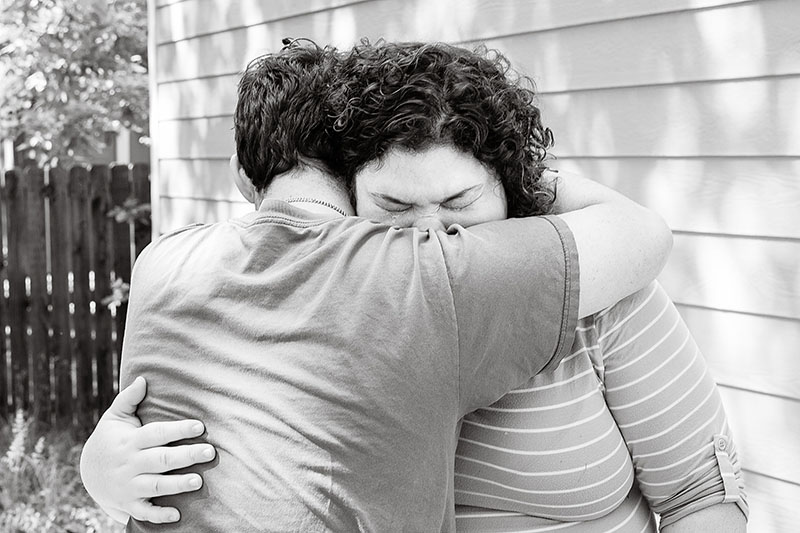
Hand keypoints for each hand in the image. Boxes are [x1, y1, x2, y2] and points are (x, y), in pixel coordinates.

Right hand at [79, 376, 215, 523]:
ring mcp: (128, 485)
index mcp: (131, 441)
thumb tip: (142, 379)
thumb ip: (129, 399)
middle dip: (186, 456)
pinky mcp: (128, 503)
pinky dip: (159, 515)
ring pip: (155, 486)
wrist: (87, 472)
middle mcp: (130, 464)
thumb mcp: (114, 417)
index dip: (178, 429)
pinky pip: (144, 512)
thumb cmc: (110, 439)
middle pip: (161, 460)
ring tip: (198, 481)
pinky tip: (177, 515)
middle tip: (209, 452)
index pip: (157, 434)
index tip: (199, 426)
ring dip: (176, 485)